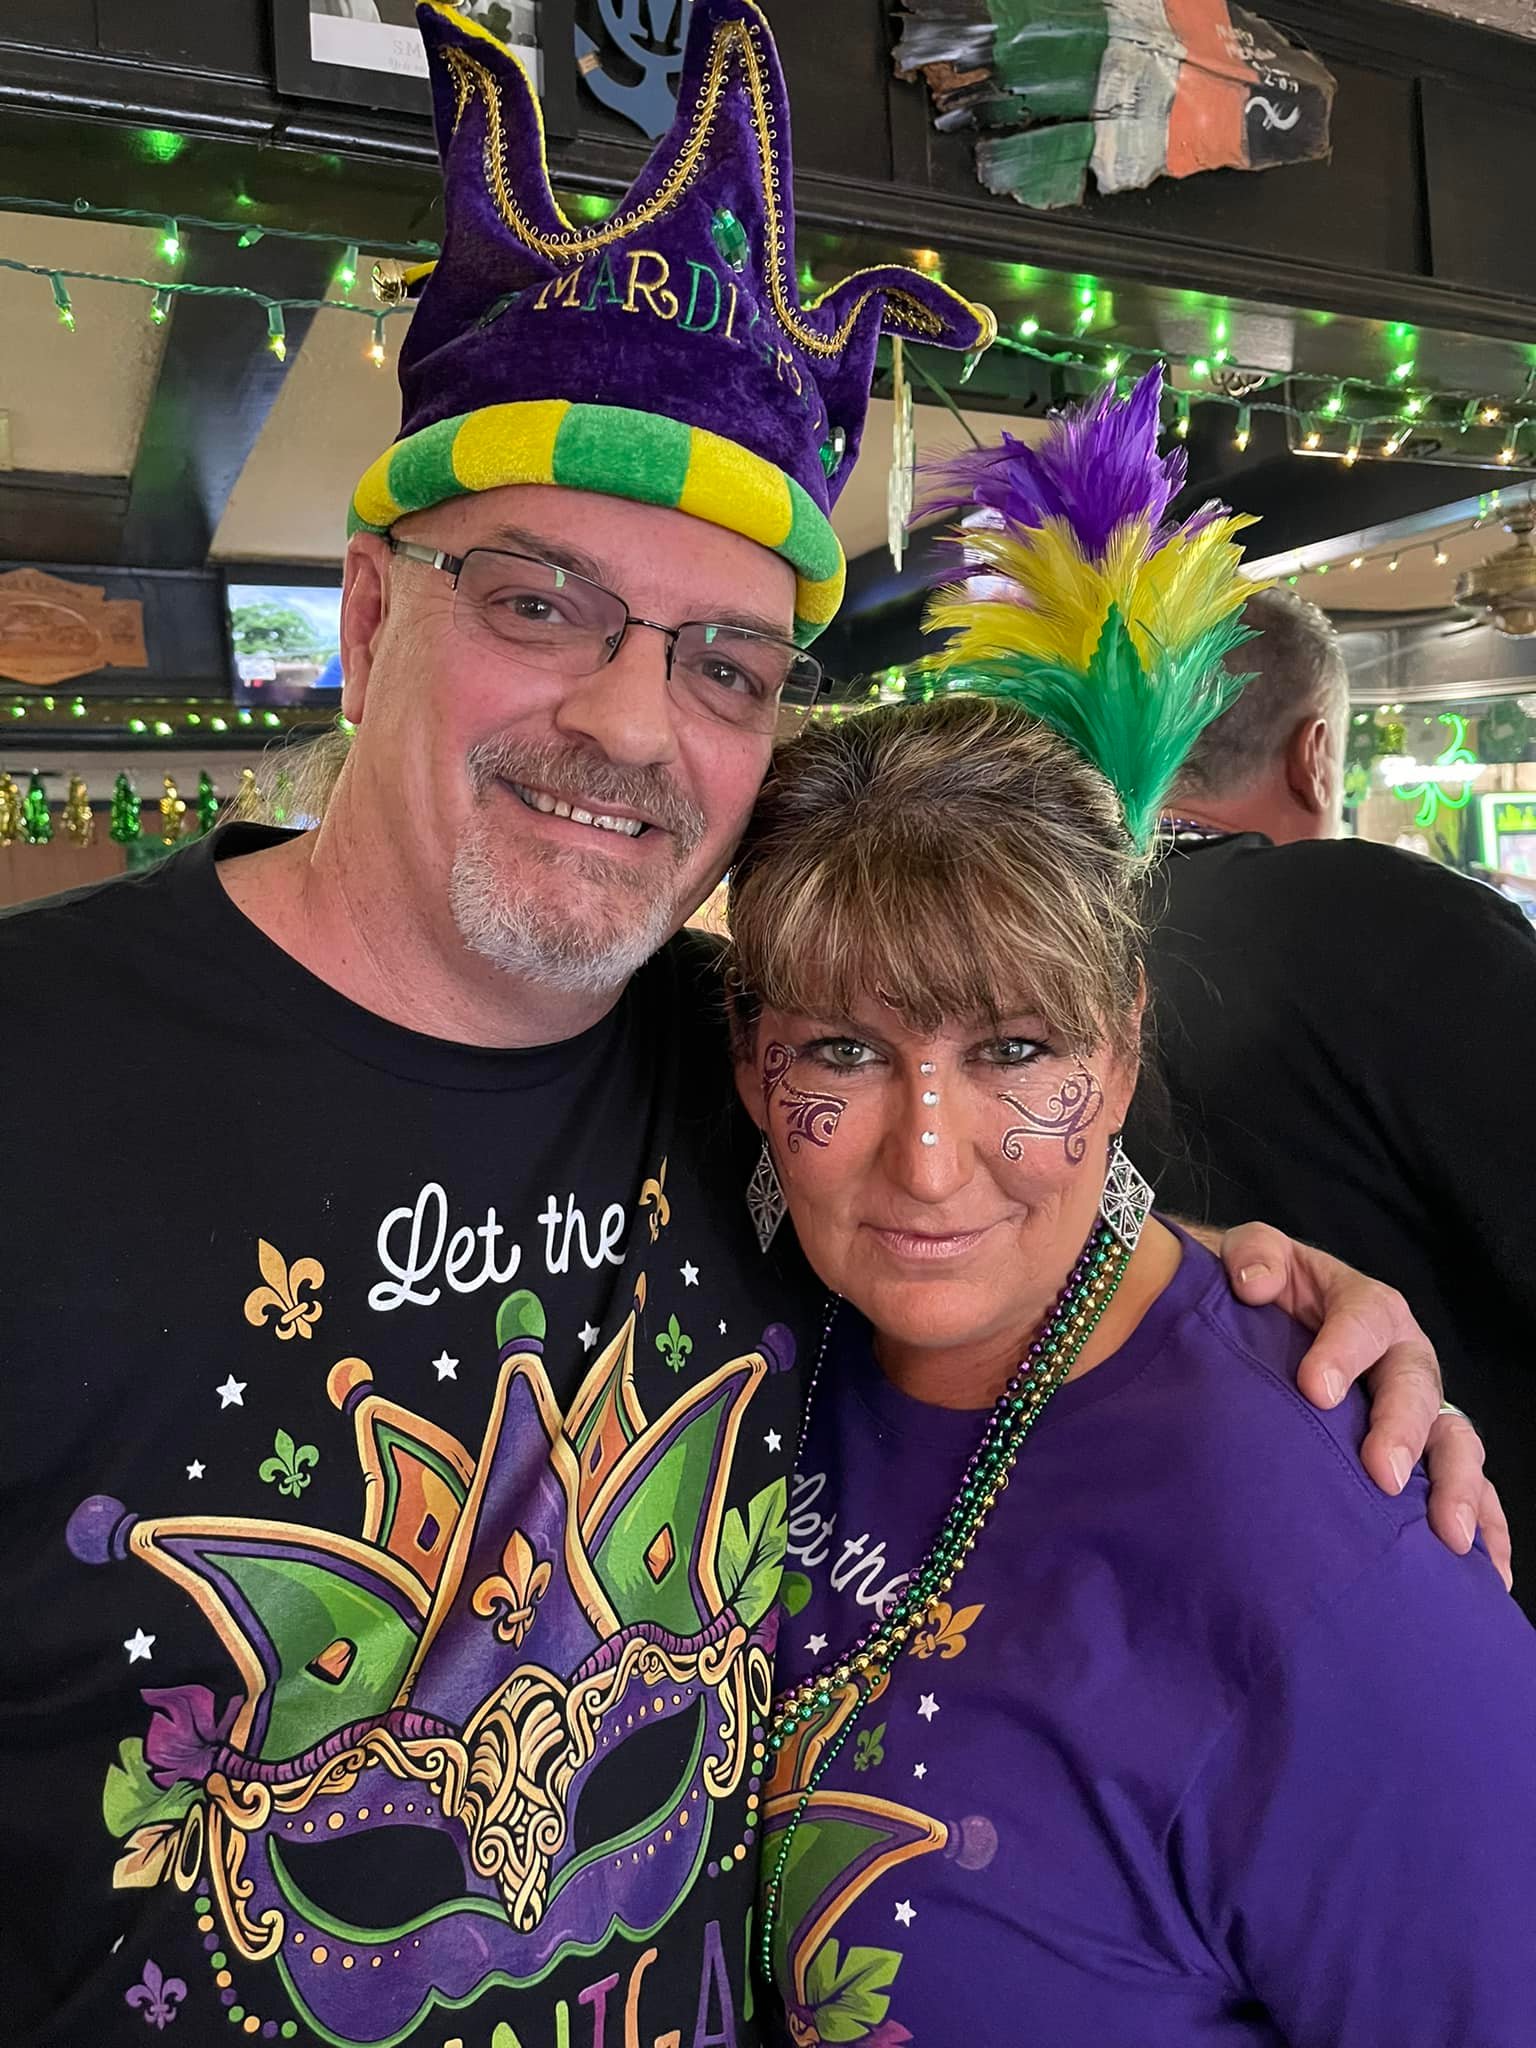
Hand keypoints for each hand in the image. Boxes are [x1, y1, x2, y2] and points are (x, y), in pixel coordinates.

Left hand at [1219, 1222, 1513, 1590]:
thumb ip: (1253, 1257)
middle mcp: (1403, 1356)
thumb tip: (1255, 1282)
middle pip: (1416, 1388)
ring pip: (1454, 1441)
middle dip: (1403, 1430)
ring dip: (1457, 1487)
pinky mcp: (1423, 1453)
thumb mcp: (1253, 1258)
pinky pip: (1467, 1487)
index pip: (1364, 1320)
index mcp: (1365, 1307)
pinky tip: (1486, 1571)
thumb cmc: (1261, 1292)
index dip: (1343, 1351)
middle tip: (1383, 1472)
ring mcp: (1419, 1408)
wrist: (1258, 1322)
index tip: (1315, 1388)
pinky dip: (1484, 1526)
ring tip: (1449, 1535)